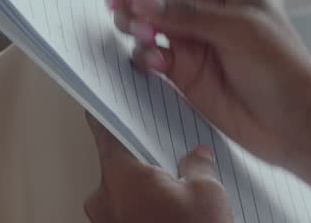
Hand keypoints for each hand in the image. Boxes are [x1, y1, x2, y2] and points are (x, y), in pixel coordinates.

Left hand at [83, 112, 232, 222]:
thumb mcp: (208, 192)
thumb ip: (198, 164)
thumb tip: (197, 158)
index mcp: (119, 176)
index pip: (103, 129)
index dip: (108, 111)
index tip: (105, 98)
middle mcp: (104, 201)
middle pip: (118, 164)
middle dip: (144, 162)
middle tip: (172, 161)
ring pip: (124, 194)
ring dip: (146, 192)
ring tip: (179, 196)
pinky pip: (129, 215)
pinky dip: (147, 211)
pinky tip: (173, 215)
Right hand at [105, 0, 310, 170]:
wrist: (295, 126)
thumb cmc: (284, 70)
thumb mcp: (240, 32)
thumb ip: (188, 13)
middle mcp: (203, 5)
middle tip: (116, 7)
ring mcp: (190, 37)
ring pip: (143, 20)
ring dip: (134, 25)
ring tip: (147, 38)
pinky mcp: (180, 68)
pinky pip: (147, 54)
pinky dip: (143, 56)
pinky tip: (158, 65)